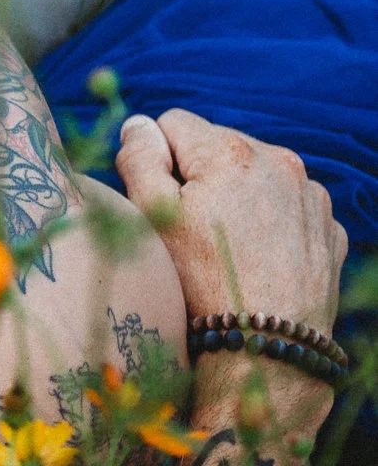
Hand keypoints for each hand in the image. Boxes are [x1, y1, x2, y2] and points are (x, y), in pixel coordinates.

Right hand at [116, 109, 345, 333]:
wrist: (267, 342)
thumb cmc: (200, 281)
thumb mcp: (152, 218)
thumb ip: (139, 160)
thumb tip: (137, 124)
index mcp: (229, 152)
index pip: (173, 123)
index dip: (154, 158)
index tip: (157, 200)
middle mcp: (279, 160)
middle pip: (217, 147)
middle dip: (198, 176)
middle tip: (188, 229)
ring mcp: (310, 193)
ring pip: (256, 176)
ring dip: (235, 196)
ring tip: (224, 246)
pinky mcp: (327, 225)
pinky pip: (288, 207)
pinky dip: (269, 222)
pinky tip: (256, 257)